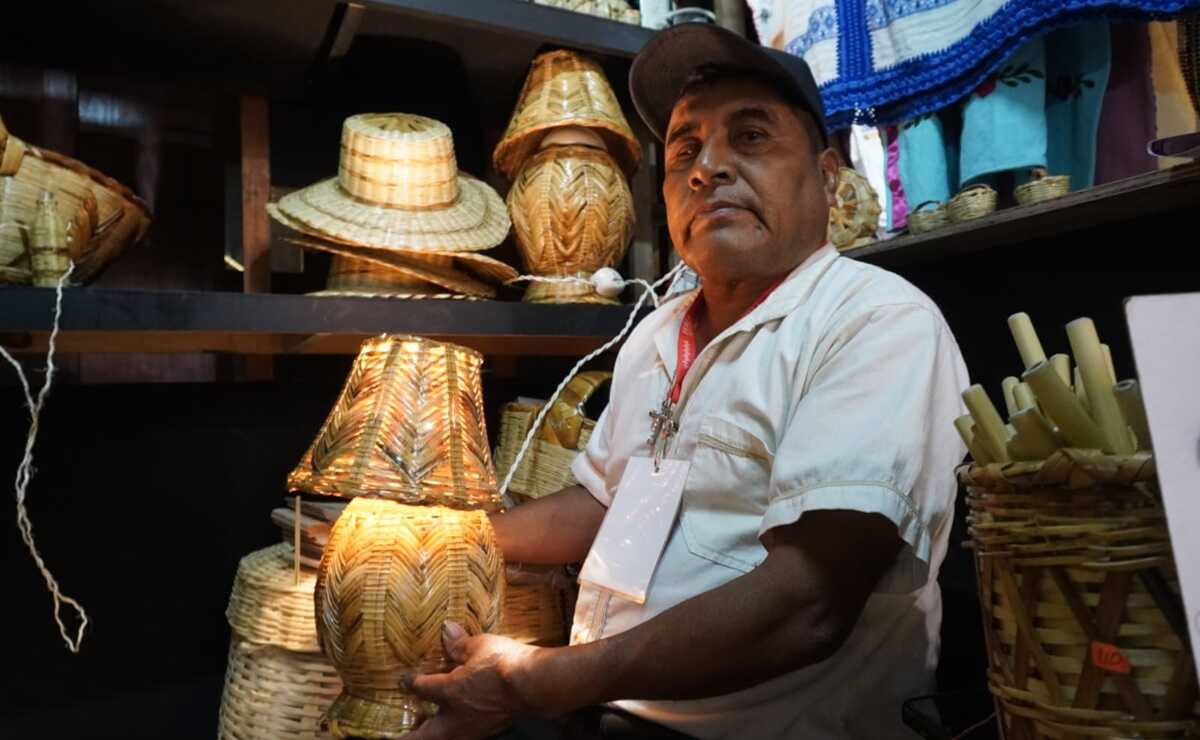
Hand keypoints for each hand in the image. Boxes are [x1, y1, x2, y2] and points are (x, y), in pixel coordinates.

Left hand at [405, 621, 540, 739]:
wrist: (535, 685)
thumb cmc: (506, 663)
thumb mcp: (481, 645)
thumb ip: (461, 643)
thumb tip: (446, 630)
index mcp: (449, 692)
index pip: (422, 688)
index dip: (411, 682)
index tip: (406, 679)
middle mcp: (457, 716)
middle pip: (425, 735)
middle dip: (411, 736)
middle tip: (399, 737)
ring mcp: (474, 727)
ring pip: (445, 739)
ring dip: (434, 735)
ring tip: (428, 732)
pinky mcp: (492, 728)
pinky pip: (467, 735)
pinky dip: (457, 732)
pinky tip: (461, 723)